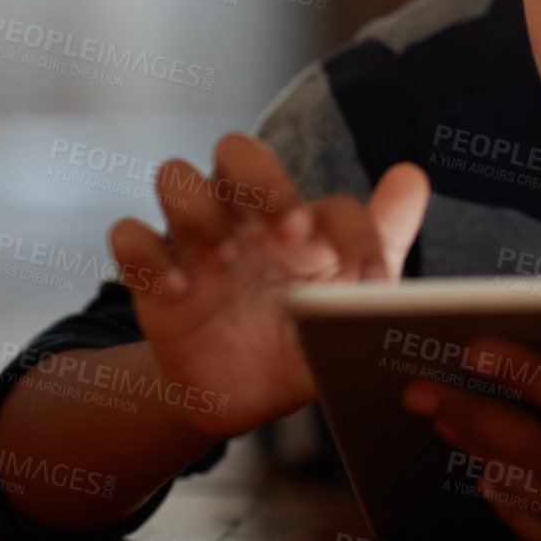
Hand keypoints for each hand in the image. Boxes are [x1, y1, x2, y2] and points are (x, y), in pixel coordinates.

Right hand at [110, 133, 428, 437]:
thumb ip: (380, 237)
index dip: (353, 232)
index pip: (328, 200)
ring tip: (226, 257)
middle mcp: (246, 215)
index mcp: (302, 221)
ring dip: (200, 209)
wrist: (244, 391)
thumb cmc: (303, 329)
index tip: (369, 284)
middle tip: (288, 233)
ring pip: (176, 176)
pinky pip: (128, 236)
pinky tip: (180, 291)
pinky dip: (148, 254)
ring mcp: (195, 239)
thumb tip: (412, 174)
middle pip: (238, 150)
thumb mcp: (348, 298)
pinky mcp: (152, 274)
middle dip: (263, 179)